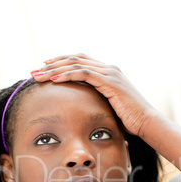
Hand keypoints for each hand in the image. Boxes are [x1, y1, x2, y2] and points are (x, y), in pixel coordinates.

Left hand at [31, 53, 159, 136]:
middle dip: (52, 64)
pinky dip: (67, 75)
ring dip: (54, 69)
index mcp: (107, 72)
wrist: (146, 122)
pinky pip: (83, 73)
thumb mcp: (108, 107)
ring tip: (38, 74)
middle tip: (35, 70)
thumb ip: (96, 101)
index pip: (79, 61)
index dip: (61, 63)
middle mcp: (108, 68)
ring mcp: (109, 73)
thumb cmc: (128, 119)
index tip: (44, 68)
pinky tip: (54, 79)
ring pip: (76, 64)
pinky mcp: (109, 81)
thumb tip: (82, 109)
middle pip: (74, 59)